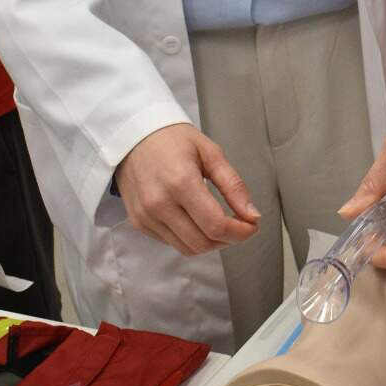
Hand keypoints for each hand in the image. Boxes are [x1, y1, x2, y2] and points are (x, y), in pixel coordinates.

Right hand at [115, 123, 261, 255]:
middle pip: (203, 243)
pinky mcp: (139, 223)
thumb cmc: (172, 139)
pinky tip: (196, 219)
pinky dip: (190, 238)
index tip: (252, 225)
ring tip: (219, 222)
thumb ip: (233, 185)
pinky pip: (171, 243)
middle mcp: (159, 204)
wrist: (132, 136)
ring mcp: (146, 216)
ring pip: (188, 248)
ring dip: (210, 242)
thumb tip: (252, 215)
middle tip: (239, 224)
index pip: (215, 225)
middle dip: (229, 239)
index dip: (240, 232)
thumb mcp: (211, 153)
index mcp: (180, 182)